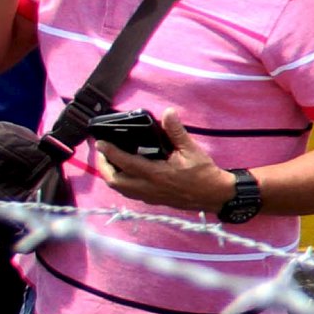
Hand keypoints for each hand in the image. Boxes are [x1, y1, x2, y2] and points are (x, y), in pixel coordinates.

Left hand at [93, 107, 234, 213]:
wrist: (214, 195)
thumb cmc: (203, 172)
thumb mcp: (192, 150)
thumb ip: (176, 132)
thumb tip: (168, 112)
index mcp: (156, 173)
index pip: (125, 162)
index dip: (109, 152)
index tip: (100, 142)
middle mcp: (148, 186)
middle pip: (114, 180)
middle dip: (104, 166)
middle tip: (103, 152)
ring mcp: (149, 195)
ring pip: (120, 188)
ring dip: (111, 175)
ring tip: (111, 162)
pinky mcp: (152, 200)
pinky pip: (129, 193)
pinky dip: (121, 183)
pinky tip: (126, 173)